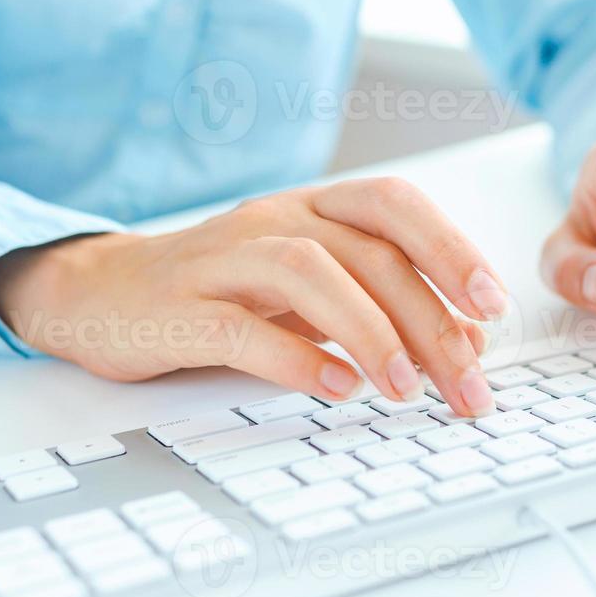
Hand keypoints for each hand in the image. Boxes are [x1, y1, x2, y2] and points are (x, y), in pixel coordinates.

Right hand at [0, 178, 509, 415]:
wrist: (103, 292)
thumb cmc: (224, 289)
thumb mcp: (310, 288)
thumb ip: (381, 302)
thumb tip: (466, 341)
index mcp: (313, 207)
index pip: (395, 206)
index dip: (450, 248)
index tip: (493, 307)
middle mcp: (274, 218)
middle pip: (367, 252)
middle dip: (429, 320)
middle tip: (468, 383)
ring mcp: (223, 257)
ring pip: (309, 273)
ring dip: (370, 332)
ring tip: (406, 390)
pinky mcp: (180, 305)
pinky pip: (242, 324)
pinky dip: (296, 358)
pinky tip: (336, 389)